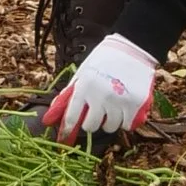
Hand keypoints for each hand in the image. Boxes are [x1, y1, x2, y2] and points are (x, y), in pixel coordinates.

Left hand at [41, 32, 159, 143]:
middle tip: (97, 112)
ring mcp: (119, 101)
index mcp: (84, 87)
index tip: (65, 138)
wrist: (132, 48)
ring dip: (109, 121)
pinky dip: (124, 120)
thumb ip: (68, 95)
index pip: (71, 117)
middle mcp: (100, 96)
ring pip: (110, 127)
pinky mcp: (135, 104)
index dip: (67, 130)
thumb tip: (50, 117)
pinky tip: (124, 107)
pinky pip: (126, 125)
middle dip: (92, 122)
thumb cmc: (104, 60)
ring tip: (112, 106)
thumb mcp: (82, 73)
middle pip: (91, 126)